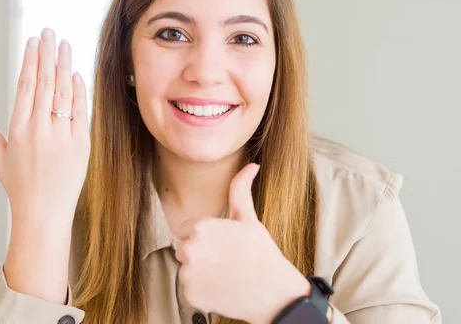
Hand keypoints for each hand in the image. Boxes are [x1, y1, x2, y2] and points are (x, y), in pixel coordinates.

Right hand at [0, 28, 89, 223]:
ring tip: (65, 44)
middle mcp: (39, 129)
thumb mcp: (0, 161)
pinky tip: (78, 74)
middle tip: (50, 32)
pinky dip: (80, 92)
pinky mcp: (81, 144)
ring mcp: (62, 136)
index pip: (25, 87)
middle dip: (47, 54)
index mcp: (18, 130)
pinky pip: (81, 112)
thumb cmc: (21, 187)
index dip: (30, 62)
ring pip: (63, 93)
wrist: (44, 214)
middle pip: (44, 83)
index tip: (33, 42)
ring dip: (65, 65)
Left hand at [175, 164, 311, 323]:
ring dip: (201, 273)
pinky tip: (222, 288)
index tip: (224, 245)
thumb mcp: (248, 218)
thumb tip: (251, 165)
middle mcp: (189, 250)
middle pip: (186, 250)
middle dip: (202, 254)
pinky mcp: (190, 296)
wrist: (274, 292)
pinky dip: (203, 291)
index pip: (190, 230)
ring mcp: (188, 275)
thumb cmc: (261, 253)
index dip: (207, 238)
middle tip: (226, 260)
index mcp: (200, 228)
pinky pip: (190, 290)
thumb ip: (240, 189)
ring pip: (187, 270)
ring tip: (225, 274)